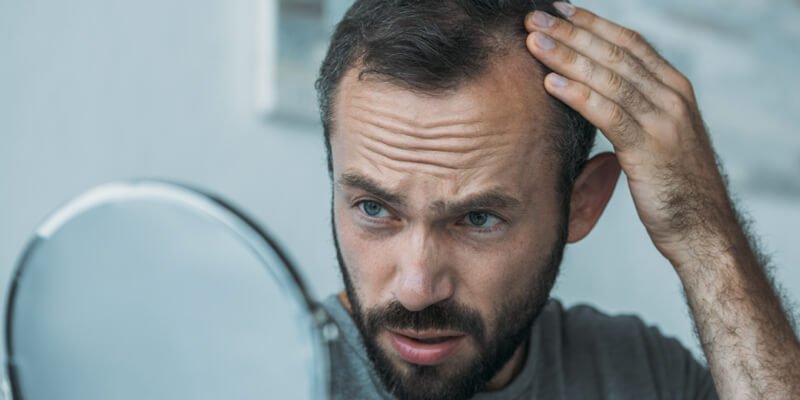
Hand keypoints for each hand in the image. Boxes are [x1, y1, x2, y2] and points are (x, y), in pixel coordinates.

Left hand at [524, 2, 735, 267]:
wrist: (703, 229)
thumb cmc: (673, 185)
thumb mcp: (658, 136)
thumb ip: (635, 108)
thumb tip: (597, 90)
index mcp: (675, 88)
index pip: (629, 42)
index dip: (591, 24)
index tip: (558, 11)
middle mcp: (672, 97)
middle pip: (615, 53)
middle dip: (571, 33)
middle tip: (534, 18)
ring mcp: (664, 121)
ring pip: (609, 78)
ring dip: (567, 57)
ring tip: (533, 43)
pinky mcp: (650, 149)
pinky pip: (609, 114)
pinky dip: (578, 95)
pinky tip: (550, 84)